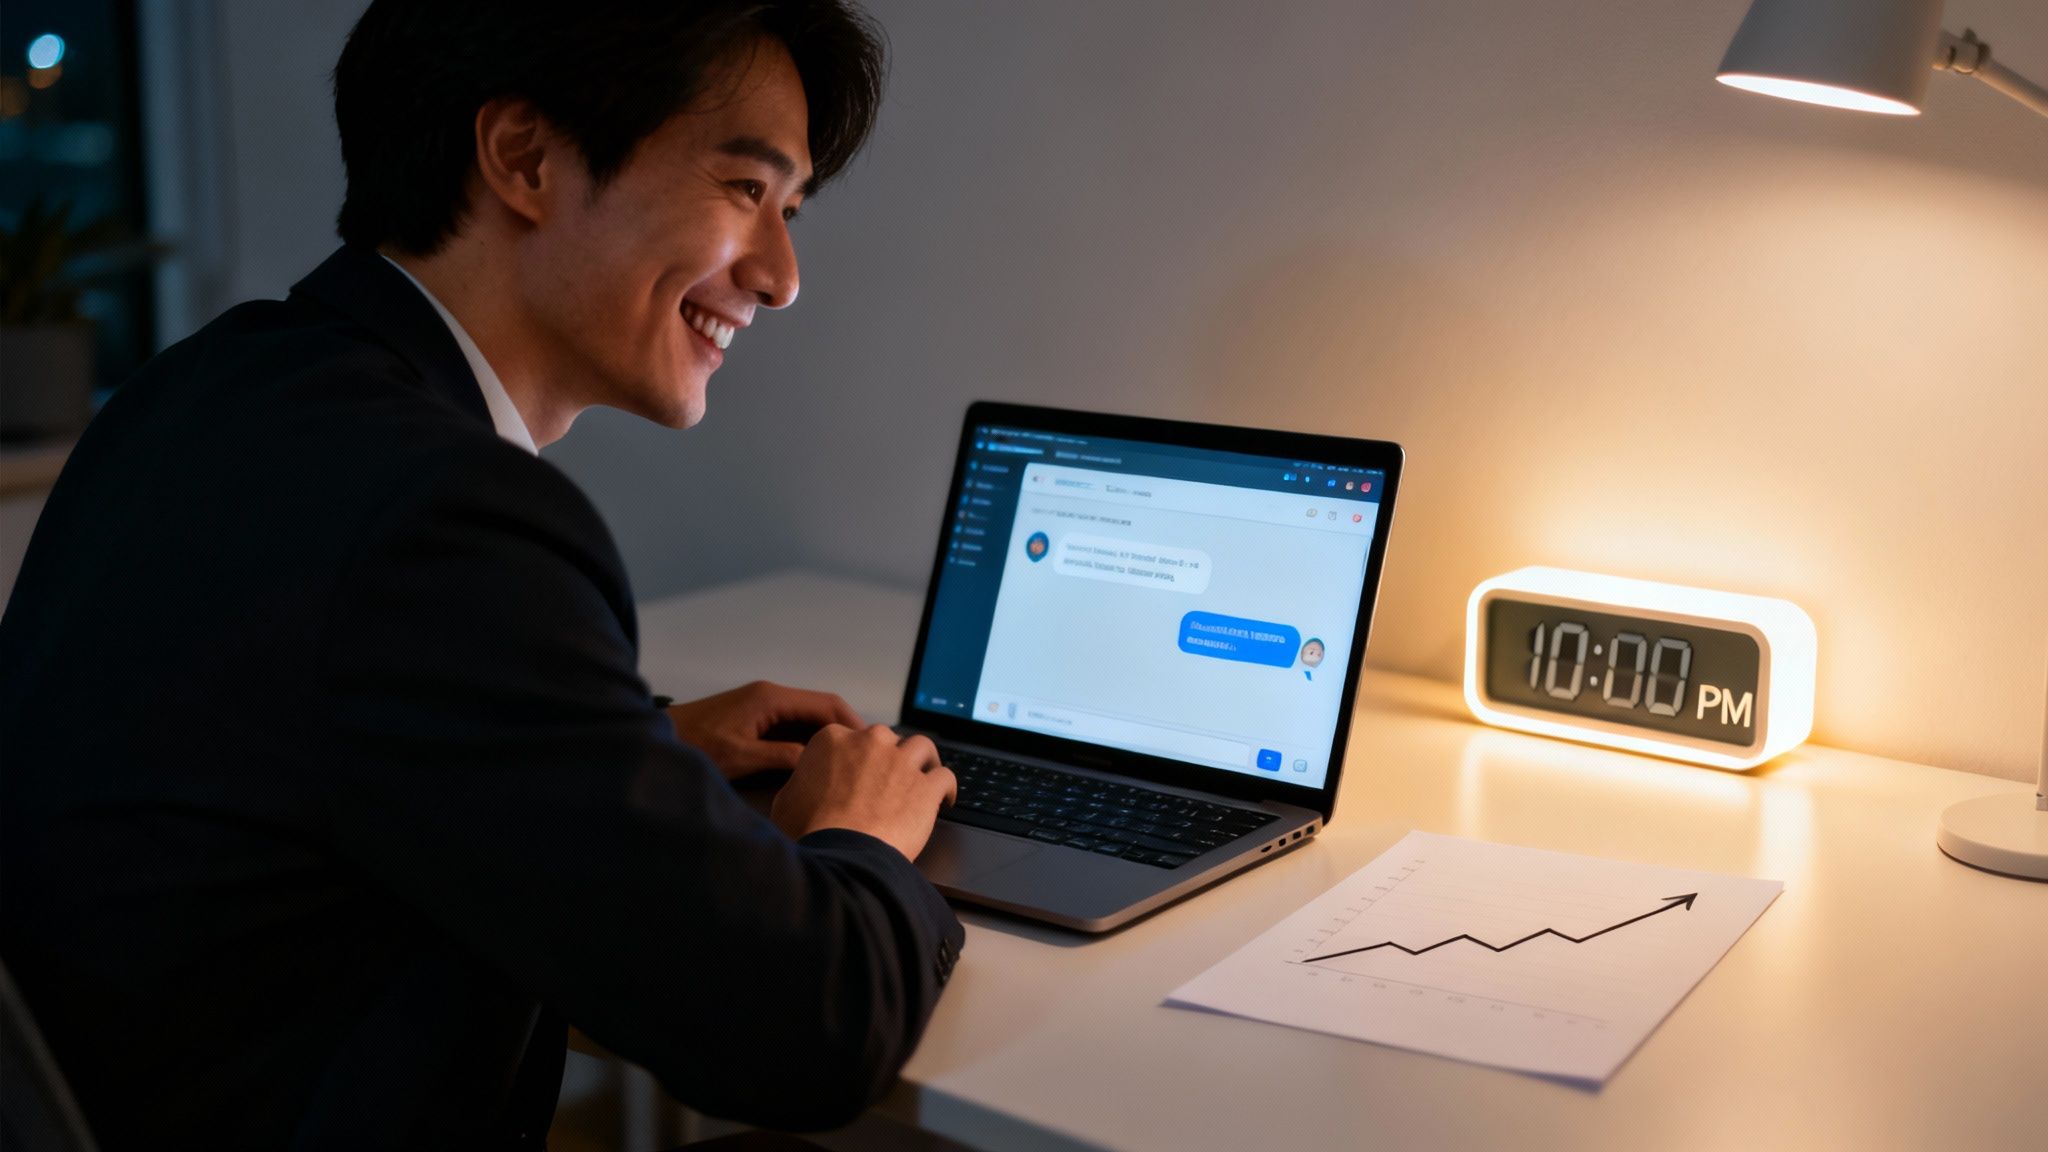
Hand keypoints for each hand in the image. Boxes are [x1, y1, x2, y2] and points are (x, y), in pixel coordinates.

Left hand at [665, 680, 864, 780]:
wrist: (659, 737)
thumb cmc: (695, 745)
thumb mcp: (742, 757)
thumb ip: (782, 757)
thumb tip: (819, 762)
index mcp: (772, 697)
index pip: (827, 703)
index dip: (852, 723)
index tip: (870, 745)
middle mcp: (771, 694)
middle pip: (822, 708)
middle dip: (845, 730)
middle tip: (866, 756)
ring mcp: (763, 704)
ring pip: (808, 717)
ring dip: (827, 736)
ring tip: (847, 762)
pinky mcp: (755, 717)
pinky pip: (792, 724)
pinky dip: (807, 739)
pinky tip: (815, 761)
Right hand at [771, 725, 956, 861]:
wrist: (840, 854)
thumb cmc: (809, 831)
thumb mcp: (785, 801)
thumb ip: (801, 784)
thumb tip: (805, 788)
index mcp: (833, 739)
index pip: (849, 737)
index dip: (855, 757)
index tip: (858, 771)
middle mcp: (870, 742)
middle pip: (887, 739)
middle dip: (888, 756)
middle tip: (887, 778)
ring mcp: (901, 762)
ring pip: (922, 747)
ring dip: (924, 760)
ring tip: (924, 774)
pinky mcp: (926, 787)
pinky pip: (945, 776)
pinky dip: (947, 787)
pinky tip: (946, 799)